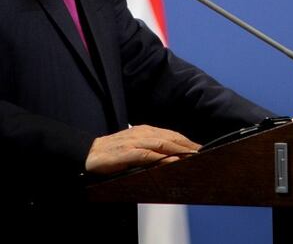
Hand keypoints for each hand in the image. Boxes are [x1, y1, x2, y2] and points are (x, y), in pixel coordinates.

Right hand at [84, 125, 200, 174]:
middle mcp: (141, 133)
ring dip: (180, 150)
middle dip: (189, 145)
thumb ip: (152, 151)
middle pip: (170, 138)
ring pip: (162, 144)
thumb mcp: (135, 149)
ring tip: (194, 157)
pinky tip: (172, 162)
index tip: (202, 149)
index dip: (188, 141)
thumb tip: (172, 158)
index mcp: (144, 130)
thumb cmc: (114, 154)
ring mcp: (134, 142)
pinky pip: (148, 155)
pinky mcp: (127, 153)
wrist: (89, 155)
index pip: (171, 134)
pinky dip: (162, 158)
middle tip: (204, 153)